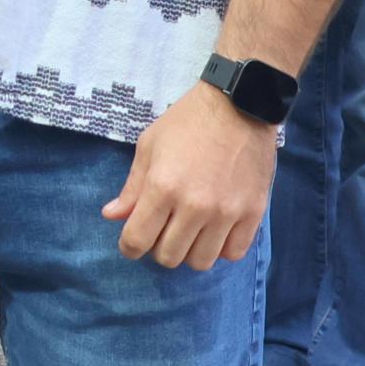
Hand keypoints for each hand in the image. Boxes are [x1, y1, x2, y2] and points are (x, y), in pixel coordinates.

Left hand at [103, 82, 274, 268]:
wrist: (239, 103)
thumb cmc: (188, 121)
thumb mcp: (150, 146)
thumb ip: (132, 186)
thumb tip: (112, 216)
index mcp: (162, 187)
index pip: (136, 240)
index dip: (129, 246)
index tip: (133, 240)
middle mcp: (194, 205)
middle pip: (168, 257)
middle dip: (158, 247)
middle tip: (164, 228)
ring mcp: (226, 212)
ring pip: (201, 262)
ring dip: (190, 250)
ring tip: (191, 230)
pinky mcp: (253, 213)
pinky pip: (234, 253)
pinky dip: (221, 248)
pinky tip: (216, 230)